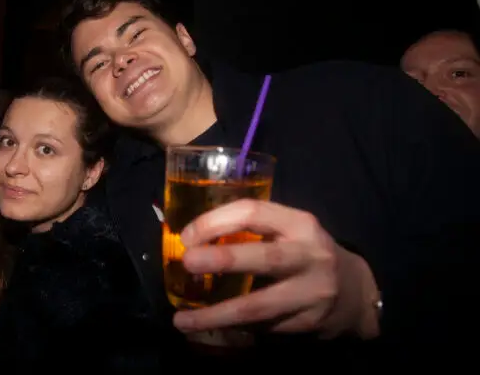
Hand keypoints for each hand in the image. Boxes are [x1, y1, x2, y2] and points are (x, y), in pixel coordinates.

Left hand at [172, 199, 379, 339]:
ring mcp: (311, 294)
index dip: (216, 221)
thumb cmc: (307, 252)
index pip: (254, 212)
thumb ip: (253, 229)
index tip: (186, 236)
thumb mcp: (290, 229)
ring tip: (182, 321)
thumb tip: (191, 239)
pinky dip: (233, 327)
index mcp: (300, 224)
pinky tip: (210, 328)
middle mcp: (309, 256)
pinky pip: (263, 327)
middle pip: (265, 258)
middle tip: (187, 262)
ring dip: (217, 315)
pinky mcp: (307, 324)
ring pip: (259, 307)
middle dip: (223, 260)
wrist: (357, 292)